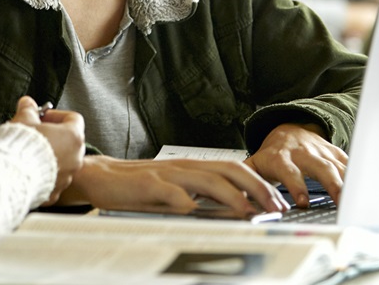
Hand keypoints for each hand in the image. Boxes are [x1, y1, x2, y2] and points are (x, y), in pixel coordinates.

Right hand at [10, 97, 84, 204]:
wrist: (11, 176)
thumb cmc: (20, 147)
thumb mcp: (23, 120)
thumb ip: (28, 109)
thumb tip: (27, 103)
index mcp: (72, 136)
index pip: (73, 119)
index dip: (56, 115)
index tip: (41, 117)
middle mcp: (75, 158)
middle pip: (69, 141)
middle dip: (52, 136)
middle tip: (34, 133)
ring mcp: (67, 176)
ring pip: (62, 162)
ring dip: (49, 156)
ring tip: (28, 153)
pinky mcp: (55, 191)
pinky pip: (53, 179)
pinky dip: (43, 174)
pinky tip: (27, 170)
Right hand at [55, 156, 290, 215]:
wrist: (99, 176)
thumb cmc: (138, 187)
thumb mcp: (174, 191)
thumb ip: (200, 198)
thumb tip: (235, 213)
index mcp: (193, 167)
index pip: (235, 170)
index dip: (261, 184)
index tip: (279, 202)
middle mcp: (185, 166)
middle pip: (230, 170)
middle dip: (258, 188)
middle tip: (276, 208)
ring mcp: (168, 174)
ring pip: (208, 180)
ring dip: (232, 196)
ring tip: (249, 212)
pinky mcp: (148, 185)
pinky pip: (172, 192)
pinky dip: (187, 201)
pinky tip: (198, 212)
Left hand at [245, 123, 347, 207]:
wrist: (288, 129)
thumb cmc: (272, 154)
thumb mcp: (255, 164)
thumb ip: (247, 180)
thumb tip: (237, 198)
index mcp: (282, 158)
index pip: (289, 171)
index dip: (296, 186)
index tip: (302, 202)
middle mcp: (303, 153)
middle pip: (319, 167)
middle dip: (330, 184)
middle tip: (339, 202)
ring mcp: (321, 152)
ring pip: (336, 166)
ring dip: (347, 183)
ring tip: (355, 200)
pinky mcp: (333, 152)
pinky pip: (347, 163)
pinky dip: (356, 174)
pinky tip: (364, 187)